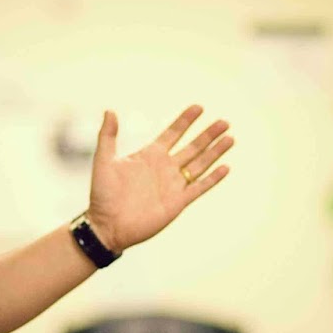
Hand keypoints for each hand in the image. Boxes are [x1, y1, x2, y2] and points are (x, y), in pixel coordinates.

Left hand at [86, 105, 232, 252]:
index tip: (199, 107)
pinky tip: (226, 167)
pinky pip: (199, 187)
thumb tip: (110, 111)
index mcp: (149, 155)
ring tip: (230, 138)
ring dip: (215, 152)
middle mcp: (165, 168)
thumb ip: (108, 136)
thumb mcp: (103, 161)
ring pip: (200, 164)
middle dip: (208, 134)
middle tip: (224, 122)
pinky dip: (213, 178)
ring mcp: (173, 185)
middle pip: (192, 147)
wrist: (107, 226)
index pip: (173, 133)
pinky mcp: (178, 202)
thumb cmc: (102, 195)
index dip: (185, 121)